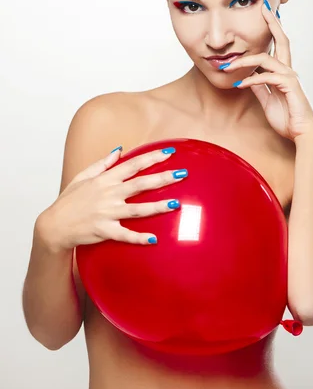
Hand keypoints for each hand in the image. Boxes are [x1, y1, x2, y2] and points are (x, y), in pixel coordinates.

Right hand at [36, 147, 185, 251]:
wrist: (54, 225)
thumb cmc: (69, 200)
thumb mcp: (83, 176)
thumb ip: (103, 162)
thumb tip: (120, 149)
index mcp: (105, 179)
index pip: (133, 164)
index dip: (152, 157)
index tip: (170, 152)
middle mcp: (108, 194)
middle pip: (140, 184)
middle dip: (162, 178)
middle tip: (182, 173)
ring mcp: (107, 212)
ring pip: (137, 209)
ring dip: (158, 206)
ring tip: (176, 204)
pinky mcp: (104, 230)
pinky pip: (125, 234)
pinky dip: (139, 238)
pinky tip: (154, 239)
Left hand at [221, 0, 312, 141]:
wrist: (300, 134)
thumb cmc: (286, 118)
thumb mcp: (267, 100)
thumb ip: (259, 87)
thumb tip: (247, 78)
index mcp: (283, 72)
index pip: (278, 45)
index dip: (272, 29)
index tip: (265, 13)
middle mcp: (288, 71)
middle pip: (282, 40)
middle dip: (272, 23)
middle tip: (264, 7)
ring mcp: (290, 78)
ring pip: (266, 59)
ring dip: (244, 62)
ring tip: (228, 66)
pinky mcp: (289, 87)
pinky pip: (267, 78)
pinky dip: (251, 80)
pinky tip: (240, 84)